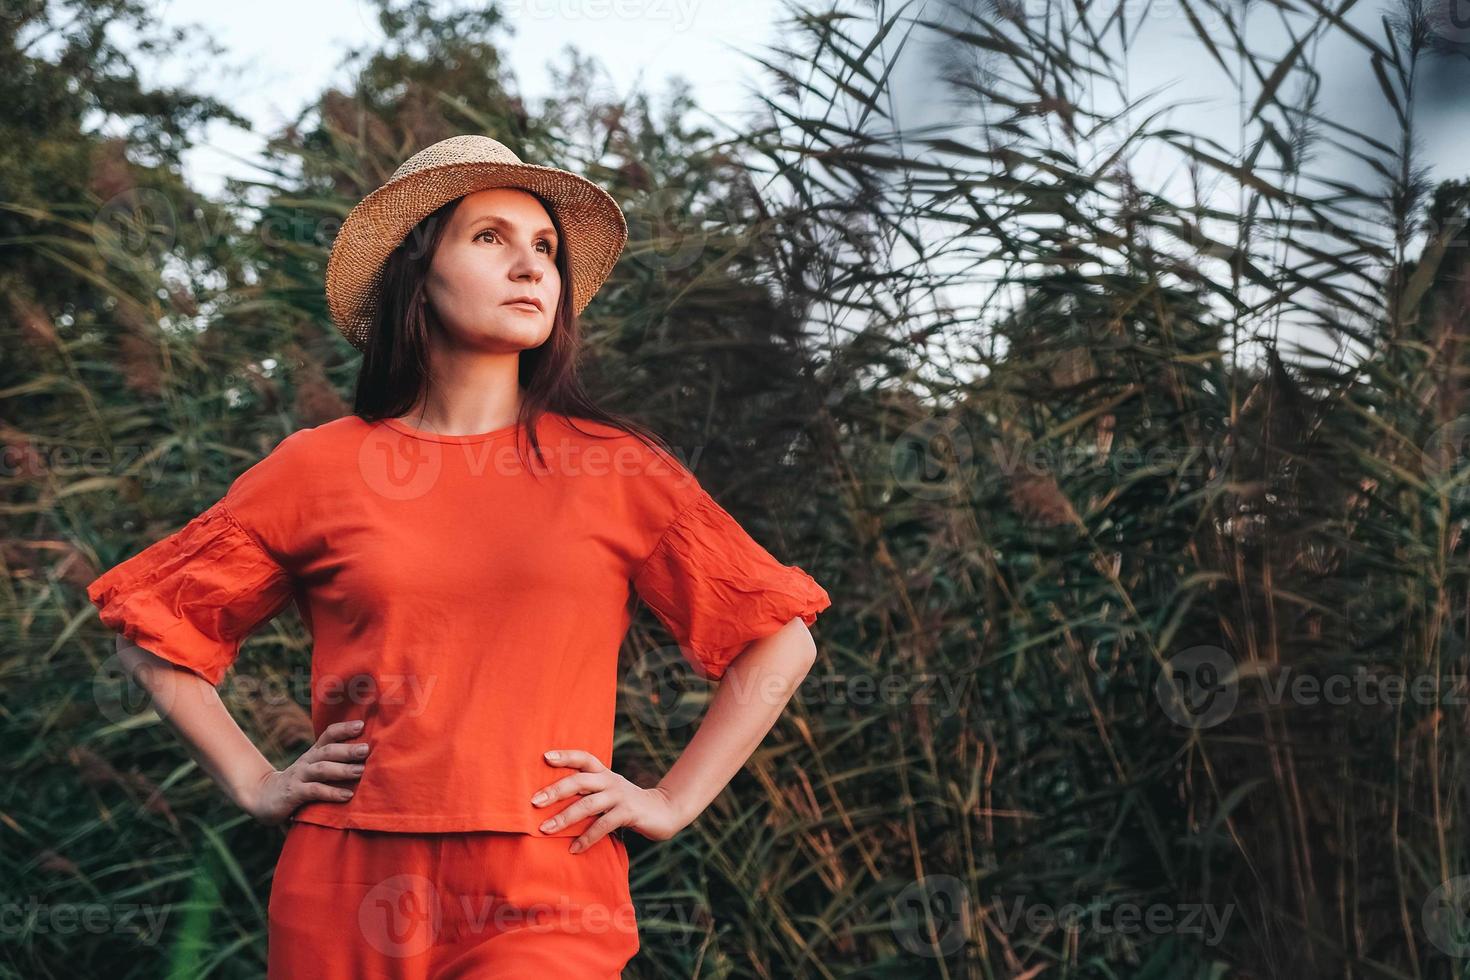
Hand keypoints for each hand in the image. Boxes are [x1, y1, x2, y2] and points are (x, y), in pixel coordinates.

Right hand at [241, 720, 370, 825]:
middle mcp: (307, 761)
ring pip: (322, 769)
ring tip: (361, 771)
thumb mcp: (315, 769)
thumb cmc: (299, 782)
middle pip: (328, 751)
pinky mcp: (294, 793)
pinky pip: (314, 791)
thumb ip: (334, 763)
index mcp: (314, 753)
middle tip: (366, 749)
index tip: (362, 725)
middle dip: (348, 749)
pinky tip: (347, 795)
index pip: (328, 735)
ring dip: (342, 769)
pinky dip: (331, 792)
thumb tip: (368, 758)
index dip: (344, 728)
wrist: (264, 797)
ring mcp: (299, 776)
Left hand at [532, 748, 685, 851]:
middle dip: (555, 791)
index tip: (545, 757)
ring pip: (588, 804)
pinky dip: (587, 838)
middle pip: (579, 781)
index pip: (583, 758)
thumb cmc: (626, 803)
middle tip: (534, 802)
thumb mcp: (608, 791)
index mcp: (603, 773)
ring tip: (545, 829)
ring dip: (565, 817)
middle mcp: (610, 781)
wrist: (663, 811)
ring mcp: (619, 796)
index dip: (565, 755)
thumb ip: (588, 792)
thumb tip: (552, 800)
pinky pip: (603, 825)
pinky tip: (574, 848)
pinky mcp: (628, 812)